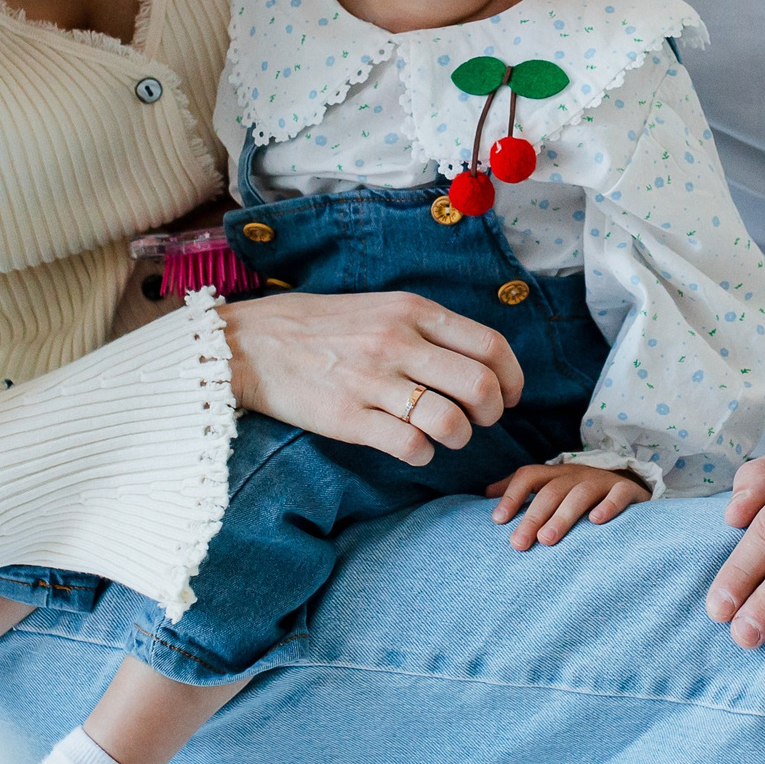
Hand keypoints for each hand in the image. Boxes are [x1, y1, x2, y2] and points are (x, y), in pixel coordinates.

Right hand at [217, 291, 524, 467]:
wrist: (252, 343)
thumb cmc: (322, 327)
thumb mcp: (380, 308)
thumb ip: (427, 329)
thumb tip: (480, 361)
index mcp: (411, 311)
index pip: (490, 346)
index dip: (512, 378)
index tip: (511, 396)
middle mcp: (397, 343)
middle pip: (480, 386)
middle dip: (493, 413)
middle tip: (481, 421)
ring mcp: (373, 382)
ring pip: (451, 422)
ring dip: (459, 438)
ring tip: (445, 436)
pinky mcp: (349, 419)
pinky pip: (410, 447)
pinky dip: (423, 455)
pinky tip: (412, 447)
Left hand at [485, 463, 649, 549]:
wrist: (633, 486)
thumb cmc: (583, 494)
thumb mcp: (553, 488)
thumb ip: (522, 491)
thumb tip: (485, 495)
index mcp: (557, 474)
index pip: (529, 475)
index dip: (512, 495)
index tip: (498, 520)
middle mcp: (577, 475)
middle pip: (551, 490)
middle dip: (533, 516)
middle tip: (519, 544)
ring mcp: (603, 481)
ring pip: (580, 494)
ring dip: (562, 516)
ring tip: (547, 540)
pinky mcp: (628, 491)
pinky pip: (619, 494)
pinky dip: (608, 506)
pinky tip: (596, 522)